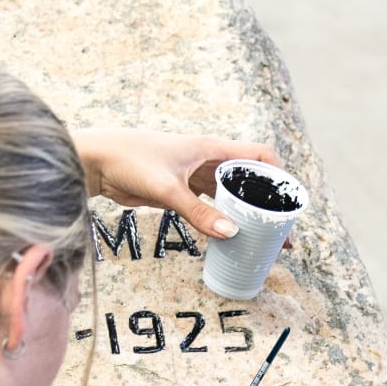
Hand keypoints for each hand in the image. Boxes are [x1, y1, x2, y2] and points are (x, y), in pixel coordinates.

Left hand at [73, 128, 288, 243]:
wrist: (95, 162)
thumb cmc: (129, 160)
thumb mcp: (167, 188)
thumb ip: (198, 212)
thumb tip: (231, 233)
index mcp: (211, 148)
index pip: (259, 155)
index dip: (279, 174)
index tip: (291, 199)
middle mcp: (208, 160)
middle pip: (249, 179)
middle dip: (266, 202)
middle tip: (281, 229)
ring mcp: (195, 176)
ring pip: (231, 195)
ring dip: (246, 213)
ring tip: (263, 237)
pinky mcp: (182, 191)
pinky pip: (211, 207)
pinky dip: (223, 220)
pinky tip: (231, 238)